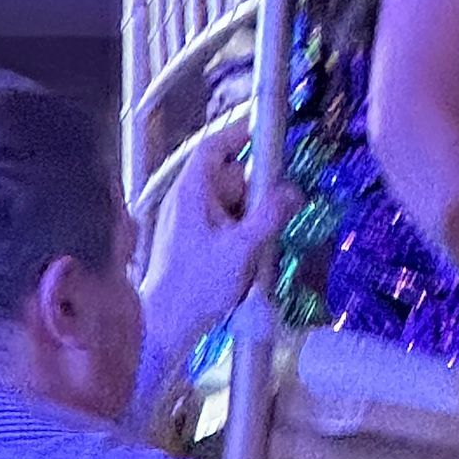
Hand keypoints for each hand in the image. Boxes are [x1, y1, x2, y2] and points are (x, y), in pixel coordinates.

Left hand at [137, 125, 298, 363]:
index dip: (239, 135)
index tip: (265, 134)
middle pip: (228, 178)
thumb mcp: (241, 248)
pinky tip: (247, 259)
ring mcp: (188, 221)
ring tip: (259, 245)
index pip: (214, 147)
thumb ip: (268, 216)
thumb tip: (292, 193)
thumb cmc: (196, 284)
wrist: (166, 325)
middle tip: (278, 208)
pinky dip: (239, 234)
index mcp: (191, 191)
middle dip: (255, 191)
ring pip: (229, 204)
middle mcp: (186, 200)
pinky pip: (223, 225)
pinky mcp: (192, 242)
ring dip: (249, 217)